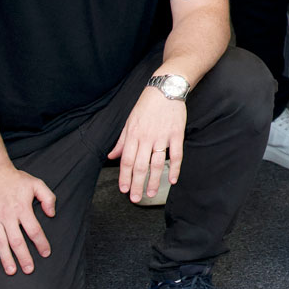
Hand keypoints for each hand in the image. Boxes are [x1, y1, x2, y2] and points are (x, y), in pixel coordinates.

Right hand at [0, 167, 56, 274]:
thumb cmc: (16, 179)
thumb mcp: (37, 184)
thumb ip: (47, 198)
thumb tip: (52, 213)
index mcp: (22, 209)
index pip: (34, 230)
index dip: (41, 243)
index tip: (46, 253)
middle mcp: (8, 216)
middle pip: (17, 241)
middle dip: (24, 257)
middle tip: (29, 269)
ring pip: (0, 243)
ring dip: (5, 258)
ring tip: (11, 271)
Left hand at [106, 85, 186, 202]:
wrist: (166, 89)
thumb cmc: (146, 105)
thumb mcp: (129, 121)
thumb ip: (122, 141)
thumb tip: (111, 155)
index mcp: (133, 135)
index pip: (126, 161)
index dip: (125, 177)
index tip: (124, 190)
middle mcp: (146, 137)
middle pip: (140, 166)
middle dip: (137, 184)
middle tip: (136, 198)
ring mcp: (162, 136)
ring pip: (157, 163)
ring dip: (153, 181)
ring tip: (150, 193)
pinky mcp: (176, 134)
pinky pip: (176, 155)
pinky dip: (175, 168)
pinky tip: (172, 180)